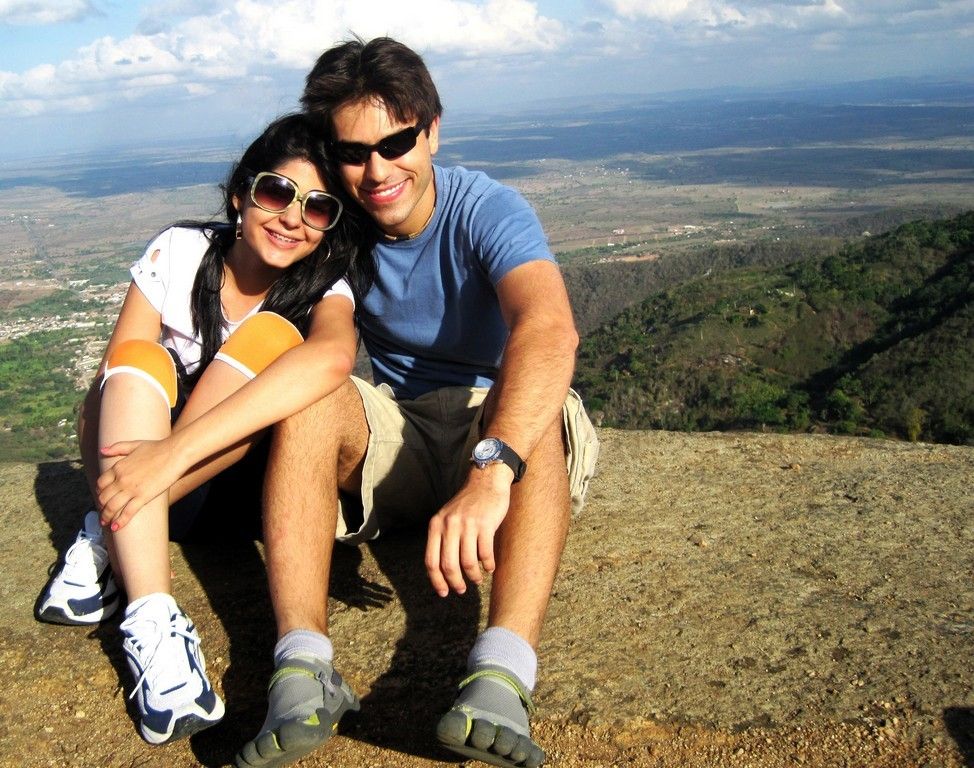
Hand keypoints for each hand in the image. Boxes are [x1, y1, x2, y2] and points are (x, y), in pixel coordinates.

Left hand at [96, 438, 181, 529]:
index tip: (102, 496)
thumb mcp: (134, 444)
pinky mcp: (143, 497)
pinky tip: (115, 527)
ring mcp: (131, 489)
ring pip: (112, 507)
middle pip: (104, 497)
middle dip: (101, 506)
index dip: (99, 492)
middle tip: (103, 511)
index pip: (101, 483)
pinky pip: (127, 512)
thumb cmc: (157, 448)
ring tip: (105, 522)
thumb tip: (102, 450)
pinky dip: (120, 521)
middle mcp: (121, 479)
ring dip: (106, 516)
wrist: (174, 453)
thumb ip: (117, 447)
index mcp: (118, 467)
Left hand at [425, 465, 512, 596]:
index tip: (444, 593)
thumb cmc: (468, 504)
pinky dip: (487, 565)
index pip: (431, 561)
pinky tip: (490, 568)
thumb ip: (442, 539)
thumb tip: (443, 571)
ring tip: (478, 579)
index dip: (436, 580)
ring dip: (474, 576)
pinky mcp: (485, 524)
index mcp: (436, 525)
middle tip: (462, 590)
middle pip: (448, 564)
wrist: (486, 481)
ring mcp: (467, 524)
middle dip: (455, 582)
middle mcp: (449, 525)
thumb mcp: (447, 518)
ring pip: (467, 562)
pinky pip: (485, 553)